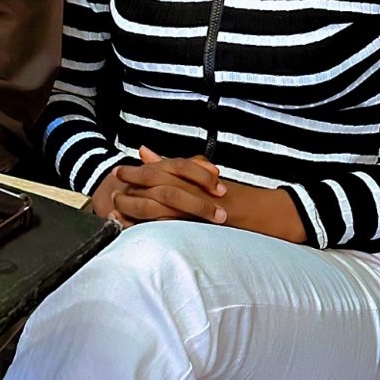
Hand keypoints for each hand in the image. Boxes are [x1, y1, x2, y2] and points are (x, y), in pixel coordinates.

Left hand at [89, 147, 306, 242]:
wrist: (266, 214)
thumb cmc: (232, 198)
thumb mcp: (199, 177)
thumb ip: (170, 165)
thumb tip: (143, 150)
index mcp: (193, 176)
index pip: (162, 170)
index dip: (138, 172)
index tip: (118, 172)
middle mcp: (196, 188)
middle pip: (159, 184)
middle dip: (133, 188)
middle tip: (112, 191)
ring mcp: (201, 206)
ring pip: (165, 204)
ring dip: (139, 207)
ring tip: (118, 210)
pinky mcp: (206, 225)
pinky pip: (178, 225)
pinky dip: (157, 227)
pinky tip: (140, 230)